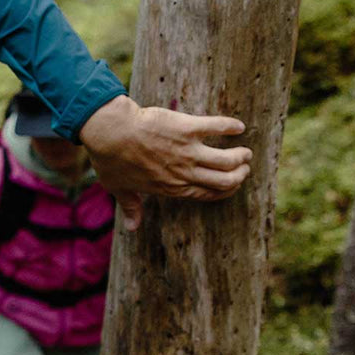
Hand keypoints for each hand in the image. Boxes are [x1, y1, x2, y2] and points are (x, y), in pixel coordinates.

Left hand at [79, 95, 251, 231]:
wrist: (109, 133)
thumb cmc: (111, 160)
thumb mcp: (119, 188)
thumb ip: (131, 208)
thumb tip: (132, 228)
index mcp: (172, 187)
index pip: (208, 194)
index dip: (225, 191)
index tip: (233, 185)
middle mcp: (184, 172)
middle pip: (224, 180)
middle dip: (239, 176)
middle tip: (244, 167)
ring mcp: (187, 151)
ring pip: (227, 159)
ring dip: (240, 156)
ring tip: (245, 151)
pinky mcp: (186, 128)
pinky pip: (216, 127)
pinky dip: (230, 126)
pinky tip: (238, 126)